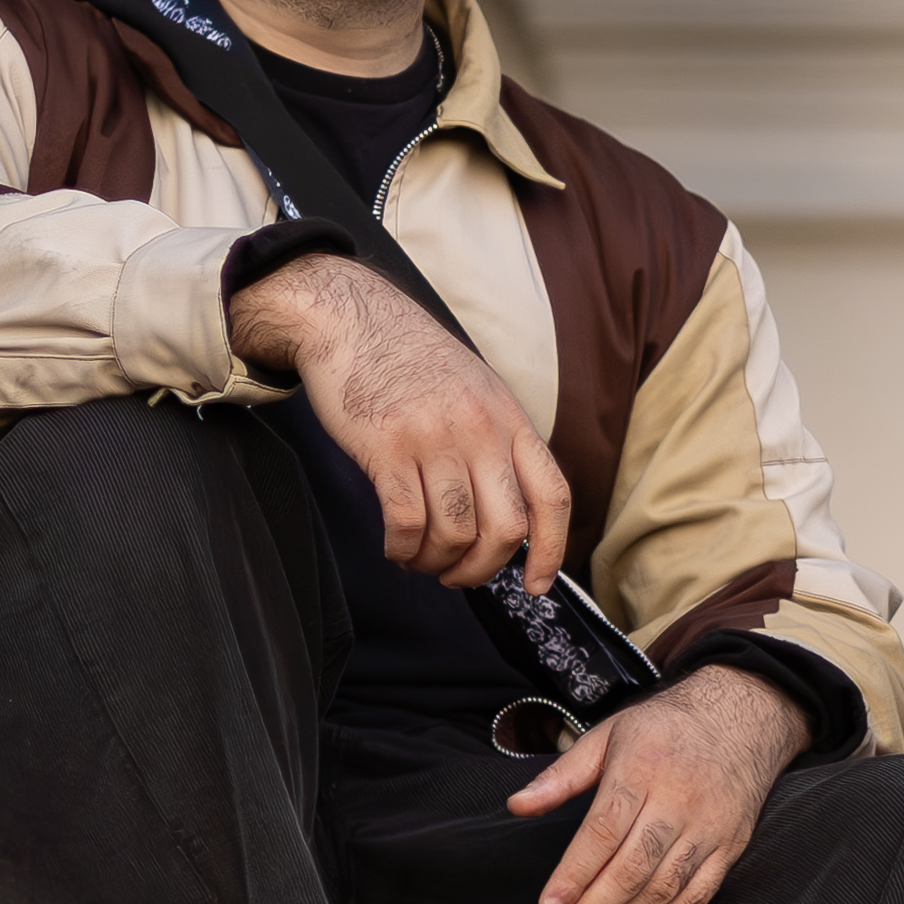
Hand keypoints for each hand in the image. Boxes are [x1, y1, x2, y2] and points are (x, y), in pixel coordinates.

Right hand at [231, 255, 565, 587]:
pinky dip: (402, 549)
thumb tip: (508, 512)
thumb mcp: (477, 390)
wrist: (351, 318)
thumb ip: (498, 443)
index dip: (552, 551)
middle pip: (505, 529)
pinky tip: (395, 546)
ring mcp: (435, 438)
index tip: (537, 585)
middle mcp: (481, 431)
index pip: (552, 496)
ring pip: (454, 533)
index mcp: (510, 420)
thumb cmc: (411, 360)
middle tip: (458, 576)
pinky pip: (406, 522)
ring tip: (419, 559)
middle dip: (482, 569)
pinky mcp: (387, 447)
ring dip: (435, 563)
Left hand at [512, 665, 806, 903]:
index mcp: (643, 768)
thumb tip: (518, 805)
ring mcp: (710, 828)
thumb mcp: (609, 734)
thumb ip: (563, 774)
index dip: (575, 874)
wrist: (744, 718)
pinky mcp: (731, 847)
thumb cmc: (666, 728)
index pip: (604, 831)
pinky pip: (697, 896)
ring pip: (663, 889)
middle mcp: (680, 801)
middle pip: (632, 870)